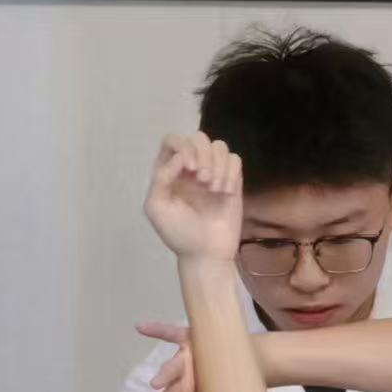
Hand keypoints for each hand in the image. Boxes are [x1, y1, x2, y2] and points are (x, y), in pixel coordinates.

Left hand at [144, 134, 242, 261]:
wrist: (206, 253)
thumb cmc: (178, 232)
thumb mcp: (156, 207)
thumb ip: (161, 178)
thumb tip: (181, 156)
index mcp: (169, 171)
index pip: (173, 140)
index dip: (182, 147)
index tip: (189, 168)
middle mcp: (190, 167)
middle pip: (198, 138)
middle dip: (202, 155)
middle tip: (202, 181)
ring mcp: (212, 172)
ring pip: (219, 146)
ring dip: (218, 165)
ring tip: (214, 189)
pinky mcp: (232, 180)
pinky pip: (235, 159)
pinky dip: (231, 172)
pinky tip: (225, 191)